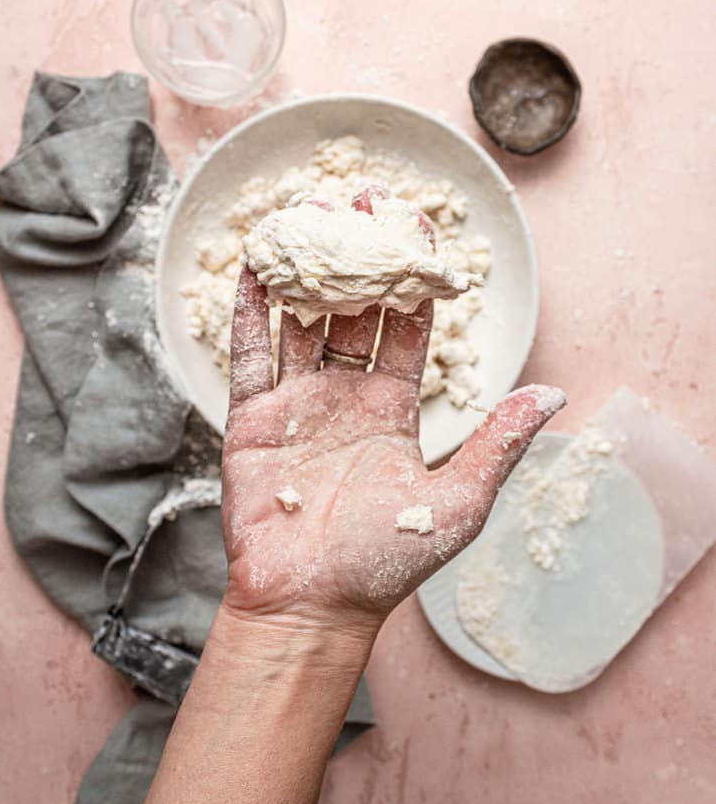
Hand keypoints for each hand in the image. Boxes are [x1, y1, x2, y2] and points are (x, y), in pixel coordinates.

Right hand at [221, 199, 564, 637]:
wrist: (311, 604)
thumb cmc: (385, 562)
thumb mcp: (458, 501)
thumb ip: (498, 443)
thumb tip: (554, 394)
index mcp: (393, 409)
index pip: (409, 327)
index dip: (416, 278)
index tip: (422, 229)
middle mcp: (345, 396)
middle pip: (353, 310)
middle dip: (359, 256)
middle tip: (362, 199)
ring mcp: (297, 404)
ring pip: (300, 320)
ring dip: (306, 269)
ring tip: (310, 214)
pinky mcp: (252, 419)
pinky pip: (249, 355)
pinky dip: (249, 311)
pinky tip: (254, 266)